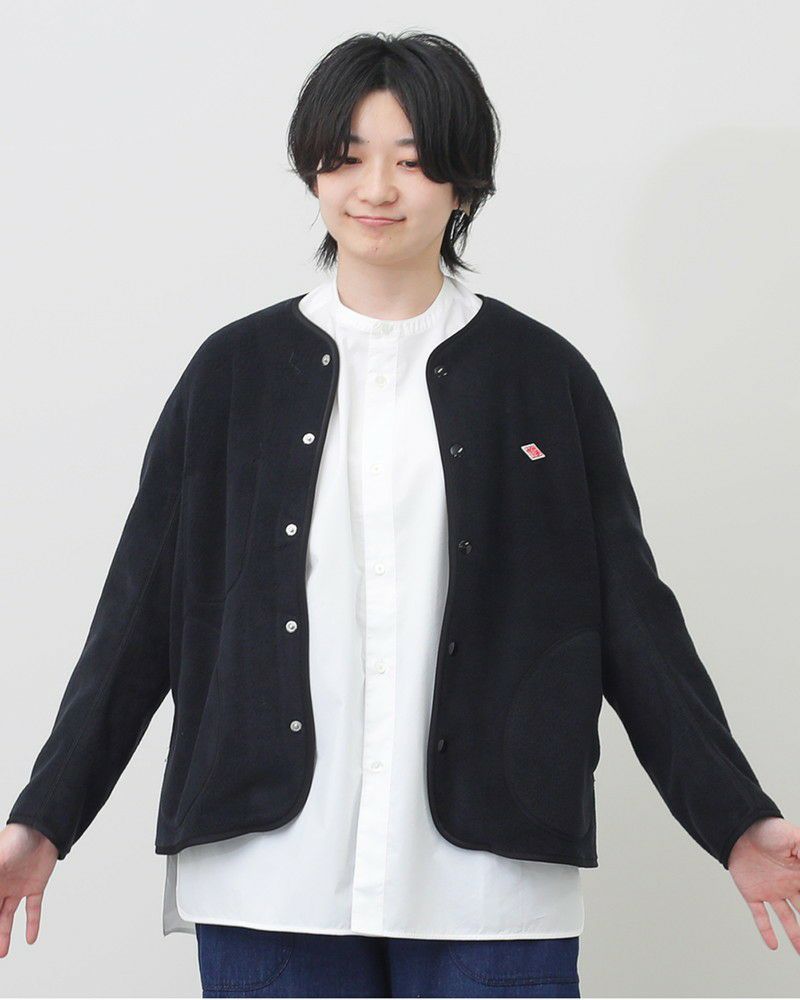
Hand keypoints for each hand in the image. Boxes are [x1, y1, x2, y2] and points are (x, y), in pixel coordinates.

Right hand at [0, 824, 58, 956]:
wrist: (43, 828)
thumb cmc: (16, 838)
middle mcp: (1, 886)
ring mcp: (17, 887)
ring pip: (8, 916)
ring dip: (5, 934)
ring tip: (2, 954)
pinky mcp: (35, 886)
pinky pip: (33, 908)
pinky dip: (33, 923)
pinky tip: (31, 940)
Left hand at [727, 817, 799, 952]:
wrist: (740, 826)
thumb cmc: (770, 829)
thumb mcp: (795, 840)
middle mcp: (789, 885)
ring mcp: (771, 890)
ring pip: (787, 919)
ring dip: (795, 936)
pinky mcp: (753, 892)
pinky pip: (760, 916)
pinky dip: (765, 931)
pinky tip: (773, 946)